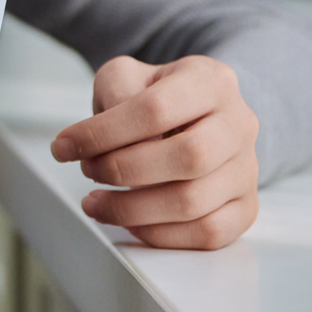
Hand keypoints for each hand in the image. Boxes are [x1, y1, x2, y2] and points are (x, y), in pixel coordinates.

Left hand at [50, 55, 258, 249]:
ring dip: (132, 209)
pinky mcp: (247, 207)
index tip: (64, 146)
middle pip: (188, 157)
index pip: (156, 110)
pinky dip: (161, 234)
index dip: (104, 133)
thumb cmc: (157, 98)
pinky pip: (209, 233)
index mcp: (211, 81)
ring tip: (96, 203)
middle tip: (87, 171)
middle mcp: (240, 124)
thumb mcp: (128, 76)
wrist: (198, 116)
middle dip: (123, 171)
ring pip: (194, 202)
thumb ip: (114, 93)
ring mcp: (248, 169)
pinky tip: (131, 222)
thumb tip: (100, 139)